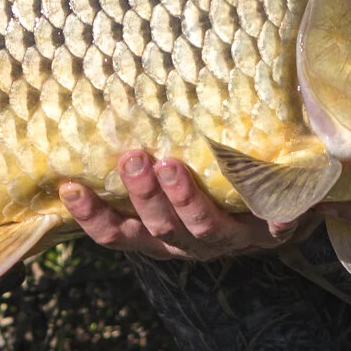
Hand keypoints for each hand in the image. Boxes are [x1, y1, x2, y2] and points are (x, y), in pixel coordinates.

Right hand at [61, 150, 304, 258]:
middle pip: (160, 228)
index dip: (93, 217)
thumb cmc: (206, 192)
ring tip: (173, 166)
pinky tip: (280, 212)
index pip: (118, 234)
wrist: (274, 218)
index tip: (69, 187)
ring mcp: (231, 240)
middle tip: (133, 159)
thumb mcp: (168, 187)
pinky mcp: (270, 233)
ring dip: (185, 200)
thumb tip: (102, 107)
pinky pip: (274, 228)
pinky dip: (276, 222)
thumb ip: (144, 163)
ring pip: (203, 229)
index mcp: (160, 235)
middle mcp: (190, 243)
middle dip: (143, 196)